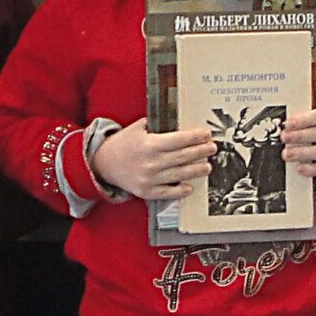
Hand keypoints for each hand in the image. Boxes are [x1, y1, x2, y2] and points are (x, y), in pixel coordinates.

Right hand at [92, 123, 211, 201]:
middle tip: (212, 148)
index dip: (195, 137)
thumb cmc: (123, 144)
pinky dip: (180, 191)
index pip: (179, 140)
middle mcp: (151, 162)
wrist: (104, 164)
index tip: (206, 134)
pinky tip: (189, 187)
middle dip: (200, 152)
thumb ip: (157, 125)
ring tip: (207, 166)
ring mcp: (149, 178)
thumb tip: (178, 122)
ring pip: (179, 174)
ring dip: (196, 170)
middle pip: (183, 157)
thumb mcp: (137, 128)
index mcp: (149, 144)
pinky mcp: (147, 191)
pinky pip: (167, 193)